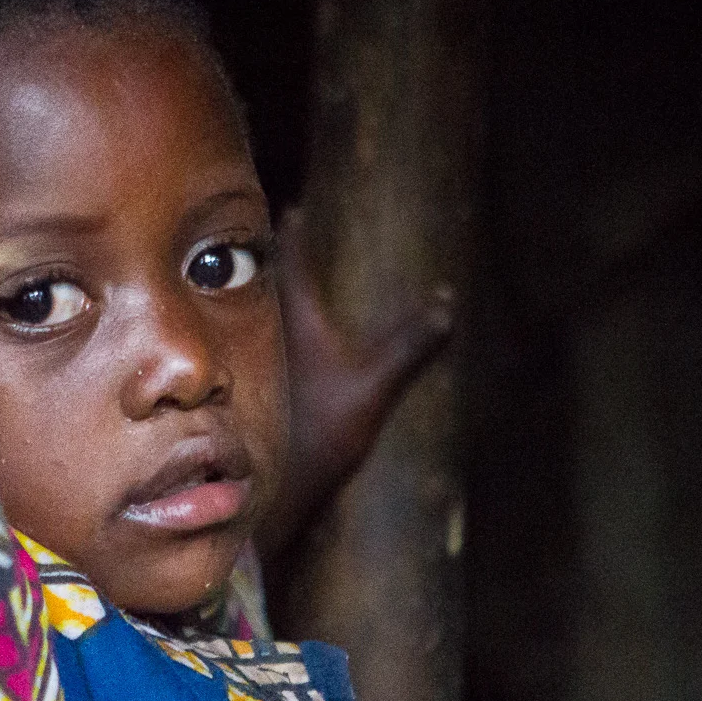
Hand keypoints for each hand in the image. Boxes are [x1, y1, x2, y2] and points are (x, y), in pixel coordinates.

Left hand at [257, 210, 453, 559]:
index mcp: (290, 320)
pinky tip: (272, 355)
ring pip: (254, 319)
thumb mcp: (374, 385)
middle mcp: (264, 337)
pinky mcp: (254, 398)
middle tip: (275, 233)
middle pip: (262, 283)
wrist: (272, 495)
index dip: (292, 230)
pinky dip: (262, 340)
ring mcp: (254, 368)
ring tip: (270, 282)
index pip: (288, 259)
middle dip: (271, 258)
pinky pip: (254, 353)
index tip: (291, 205)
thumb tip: (447, 302)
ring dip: (262, 299)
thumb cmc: (318, 435)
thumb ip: (411, 345)